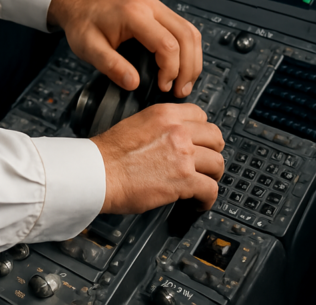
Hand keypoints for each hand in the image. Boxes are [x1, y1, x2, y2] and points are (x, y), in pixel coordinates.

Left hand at [47, 0, 201, 96]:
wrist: (79, 4)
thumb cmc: (82, 23)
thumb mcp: (89, 48)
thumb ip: (111, 66)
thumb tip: (134, 84)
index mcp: (134, 14)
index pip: (167, 43)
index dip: (171, 70)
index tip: (163, 87)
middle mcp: (150, 6)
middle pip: (186, 36)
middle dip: (189, 67)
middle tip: (180, 91)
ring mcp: (156, 6)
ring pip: (190, 31)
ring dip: (193, 59)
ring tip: (184, 83)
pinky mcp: (158, 11)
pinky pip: (183, 29)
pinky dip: (188, 50)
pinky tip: (182, 68)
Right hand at [91, 103, 223, 212]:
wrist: (99, 172)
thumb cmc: (109, 153)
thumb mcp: (135, 123)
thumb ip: (159, 126)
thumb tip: (171, 139)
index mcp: (164, 114)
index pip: (201, 115)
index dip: (201, 131)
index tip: (200, 142)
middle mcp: (177, 130)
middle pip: (215, 137)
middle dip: (212, 152)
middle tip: (205, 164)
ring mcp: (183, 154)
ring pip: (217, 163)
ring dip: (212, 176)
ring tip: (203, 184)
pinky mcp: (184, 180)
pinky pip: (211, 189)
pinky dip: (207, 199)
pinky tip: (198, 202)